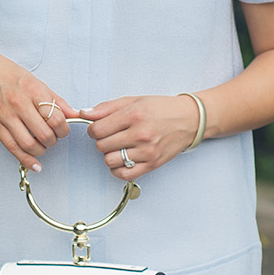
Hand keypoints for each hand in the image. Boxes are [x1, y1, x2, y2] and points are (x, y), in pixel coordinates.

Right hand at [0, 46, 76, 170]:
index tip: (63, 130)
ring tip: (42, 146)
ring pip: (29, 144)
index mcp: (33, 90)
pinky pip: (12, 147)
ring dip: (41, 151)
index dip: (64, 129)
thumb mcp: (35, 81)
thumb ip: (55, 99)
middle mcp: (20, 104)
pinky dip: (25, 159)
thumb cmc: (8, 73)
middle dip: (53, 141)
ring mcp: (5, 116)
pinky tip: (35, 165)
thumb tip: (74, 114)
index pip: (56, 118)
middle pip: (44, 133)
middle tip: (53, 138)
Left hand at [79, 94, 201, 178]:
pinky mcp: (152, 164)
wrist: (189, 119)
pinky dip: (118, 169)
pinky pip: (124, 174)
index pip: (97, 129)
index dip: (94, 129)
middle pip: (102, 146)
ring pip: (110, 161)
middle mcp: (140, 134)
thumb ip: (107, 107)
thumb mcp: (134, 100)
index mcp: (134, 115)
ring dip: (110, 154)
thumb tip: (84, 113)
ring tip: (119, 146)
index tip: (100, 127)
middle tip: (112, 135)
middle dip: (102, 141)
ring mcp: (147, 151)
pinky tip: (123, 159)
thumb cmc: (162, 109)